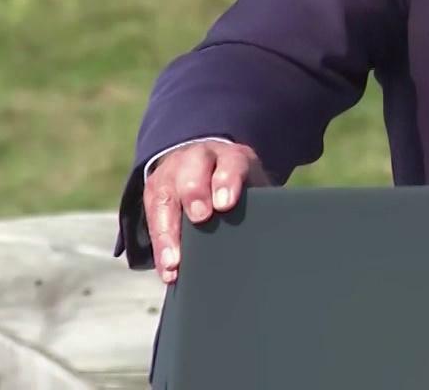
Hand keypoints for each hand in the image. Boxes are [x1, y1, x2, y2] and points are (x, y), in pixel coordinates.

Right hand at [143, 139, 264, 283]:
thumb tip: (276, 238)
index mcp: (230, 157)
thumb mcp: (253, 187)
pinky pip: (151, 218)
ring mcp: (172, 174)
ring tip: (175, 263)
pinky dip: (160, 247)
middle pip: (191, 171)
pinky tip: (168, 271)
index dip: (227, 180)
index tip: (226, 205)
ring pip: (165, 196)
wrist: (208, 167)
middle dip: (194, 193)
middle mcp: (197, 159)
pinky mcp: (154, 192)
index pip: (230, 163)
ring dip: (168, 231)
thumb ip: (261, 206)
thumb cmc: (238, 188)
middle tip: (200, 218)